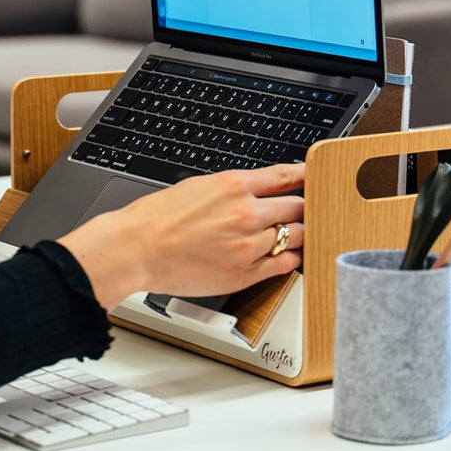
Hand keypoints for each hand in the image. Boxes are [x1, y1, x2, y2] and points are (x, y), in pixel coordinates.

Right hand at [60, 163, 303, 310]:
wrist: (137, 248)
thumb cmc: (158, 218)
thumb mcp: (199, 186)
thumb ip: (233, 189)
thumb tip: (257, 189)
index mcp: (235, 186)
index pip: (286, 177)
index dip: (305, 177)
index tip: (314, 178)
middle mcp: (247, 213)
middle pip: (298, 207)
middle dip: (302, 209)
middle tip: (304, 211)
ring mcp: (249, 245)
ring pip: (296, 237)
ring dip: (298, 235)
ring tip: (294, 234)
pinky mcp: (245, 274)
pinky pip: (284, 265)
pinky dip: (290, 259)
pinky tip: (286, 256)